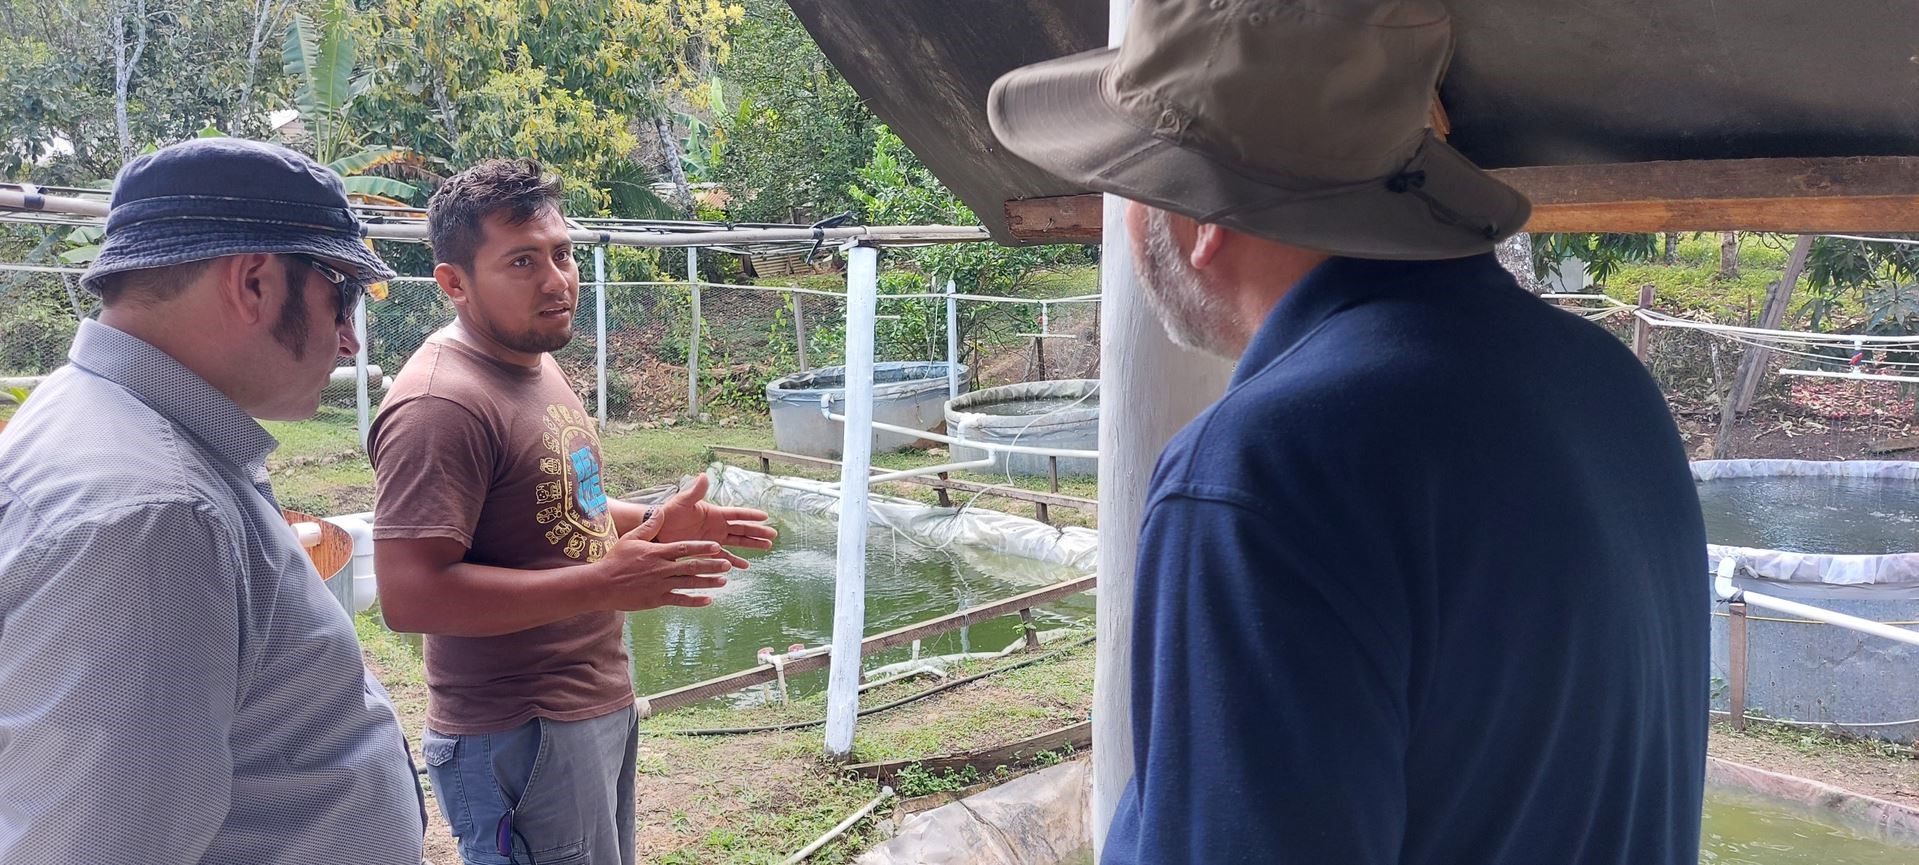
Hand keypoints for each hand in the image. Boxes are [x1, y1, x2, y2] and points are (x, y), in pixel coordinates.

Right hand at [595, 525, 737, 609]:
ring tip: (723, 581)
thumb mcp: (631, 538)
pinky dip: (694, 601)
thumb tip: (661, 510)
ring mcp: (660, 585)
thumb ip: (649, 527)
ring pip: (689, 583)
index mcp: (657, 552)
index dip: (702, 547)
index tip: (717, 547)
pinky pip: (680, 600)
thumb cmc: (615, 560)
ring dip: (708, 582)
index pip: (685, 548)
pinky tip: (708, 600)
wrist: (602, 584)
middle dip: (712, 565)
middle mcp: (662, 568)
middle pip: (692, 566)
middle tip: (728, 564)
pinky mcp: (657, 599)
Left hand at [649, 474, 778, 553]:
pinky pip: (724, 557)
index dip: (751, 516)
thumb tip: (704, 475)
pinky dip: (734, 561)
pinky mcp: (706, 551)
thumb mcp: (682, 502)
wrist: (657, 531)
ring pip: (737, 543)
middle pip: (742, 529)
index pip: (737, 514)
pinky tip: (744, 567)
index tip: (766, 517)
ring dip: (751, 545)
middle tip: (773, 535)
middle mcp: (717, 526)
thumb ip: (695, 491)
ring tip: (767, 548)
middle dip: (758, 532)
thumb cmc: (669, 514)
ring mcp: (713, 539)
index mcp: (714, 513)